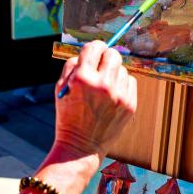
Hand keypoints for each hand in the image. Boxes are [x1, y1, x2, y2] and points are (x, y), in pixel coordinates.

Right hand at [54, 41, 136, 158]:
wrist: (81, 146)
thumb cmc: (68, 115)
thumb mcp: (61, 87)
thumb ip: (73, 64)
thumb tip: (91, 50)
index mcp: (82, 79)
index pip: (95, 47)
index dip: (94, 47)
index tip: (95, 51)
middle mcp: (102, 85)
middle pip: (113, 54)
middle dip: (106, 57)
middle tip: (101, 66)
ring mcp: (118, 96)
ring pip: (122, 69)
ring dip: (113, 73)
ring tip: (104, 88)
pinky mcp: (130, 105)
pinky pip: (130, 82)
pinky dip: (122, 85)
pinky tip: (112, 95)